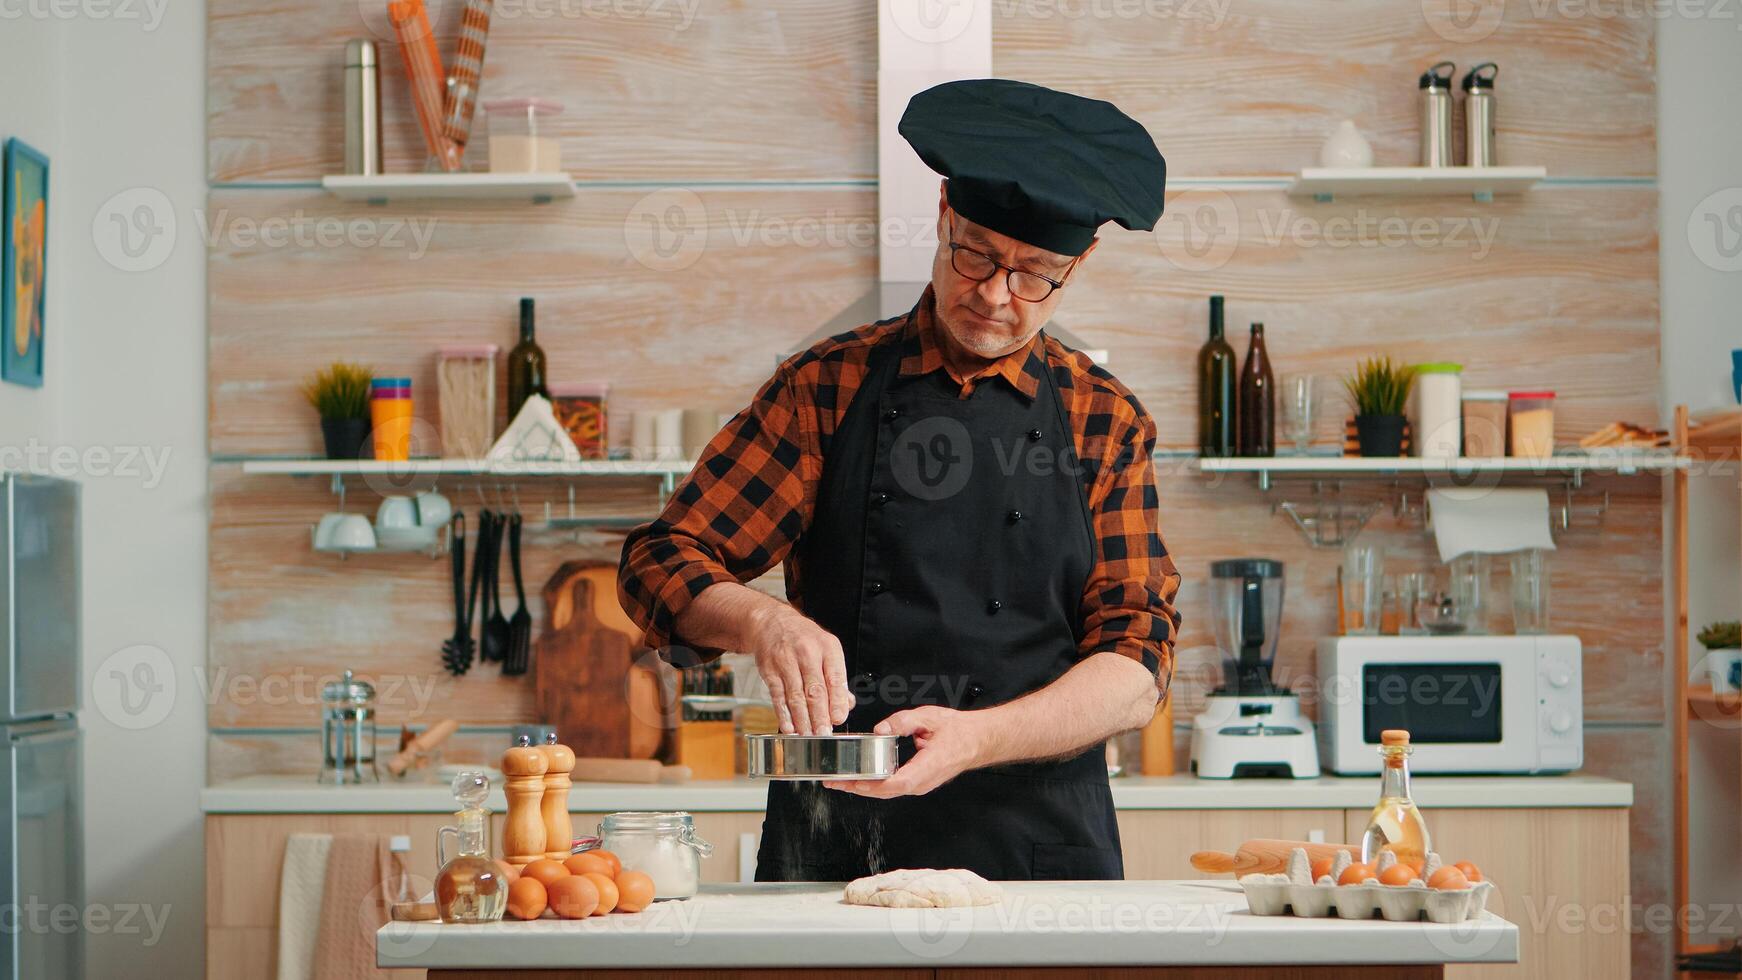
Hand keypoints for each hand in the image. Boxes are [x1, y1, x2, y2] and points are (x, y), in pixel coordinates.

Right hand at [747, 604, 852, 734]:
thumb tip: (847, 704)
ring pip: (796, 696)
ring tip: (808, 735)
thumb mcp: (826, 649)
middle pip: (815, 690)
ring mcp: (786, 661)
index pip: (835, 678)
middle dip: (820, 715)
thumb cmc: (803, 638)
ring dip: (802, 719)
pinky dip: (783, 714)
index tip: (839, 719)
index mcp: (827, 648)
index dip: (837, 701)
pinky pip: (777, 695)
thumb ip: (837, 677)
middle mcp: (807, 653)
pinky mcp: (769, 670)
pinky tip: (789, 726)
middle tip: (824, 734)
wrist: (771, 622)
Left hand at [824, 705, 991, 798]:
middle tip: (833, 782)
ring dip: (863, 788)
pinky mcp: (917, 782)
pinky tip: (860, 778)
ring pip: (887, 792)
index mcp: (927, 767)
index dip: (872, 785)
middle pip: (885, 792)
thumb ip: (903, 722)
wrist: (977, 741)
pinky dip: (874, 784)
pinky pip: (892, 787)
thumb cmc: (958, 731)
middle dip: (857, 788)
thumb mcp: (929, 717)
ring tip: (840, 781)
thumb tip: (881, 728)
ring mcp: (920, 785)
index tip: (851, 782)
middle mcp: (923, 781)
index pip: (896, 783)